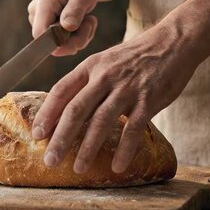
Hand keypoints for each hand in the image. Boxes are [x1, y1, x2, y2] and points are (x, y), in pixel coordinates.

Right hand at [27, 0, 98, 55]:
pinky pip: (63, 43)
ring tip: (88, 20)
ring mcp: (40, 23)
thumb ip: (75, 10)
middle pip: (51, 42)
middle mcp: (37, 14)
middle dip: (75, 39)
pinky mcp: (46, 30)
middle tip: (90, 22)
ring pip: (60, 45)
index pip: (39, 33)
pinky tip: (82, 24)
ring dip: (79, 38)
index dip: (55, 42)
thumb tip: (68, 27)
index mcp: (44, 2)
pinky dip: (77, 37)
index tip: (76, 40)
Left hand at [31, 24, 202, 173]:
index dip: (47, 114)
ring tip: (78, 168)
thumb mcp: (105, 61)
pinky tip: (117, 166)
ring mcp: (127, 88)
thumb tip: (65, 109)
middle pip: (76, 110)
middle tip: (50, 160)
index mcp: (91, 66)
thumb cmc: (135, 57)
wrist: (173, 42)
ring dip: (88, 148)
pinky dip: (124, 149)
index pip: (61, 91)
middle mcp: (105, 77)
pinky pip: (133, 129)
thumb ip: (87, 82)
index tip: (36, 134)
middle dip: (61, 138)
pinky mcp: (149, 99)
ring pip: (101, 121)